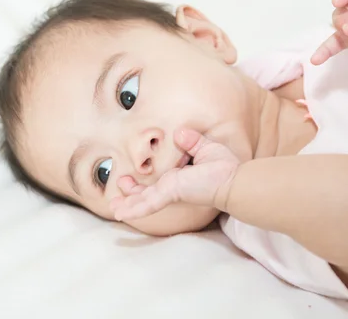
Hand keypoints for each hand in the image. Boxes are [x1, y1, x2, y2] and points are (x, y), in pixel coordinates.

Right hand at [109, 129, 239, 221]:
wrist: (234, 180)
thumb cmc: (224, 168)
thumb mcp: (205, 149)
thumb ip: (192, 141)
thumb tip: (180, 132)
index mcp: (178, 180)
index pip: (156, 184)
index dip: (140, 184)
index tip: (127, 178)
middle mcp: (172, 188)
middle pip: (146, 195)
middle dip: (130, 195)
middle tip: (116, 193)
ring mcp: (170, 192)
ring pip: (144, 201)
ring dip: (128, 204)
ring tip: (114, 206)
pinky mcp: (170, 193)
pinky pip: (149, 203)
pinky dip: (134, 208)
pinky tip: (120, 213)